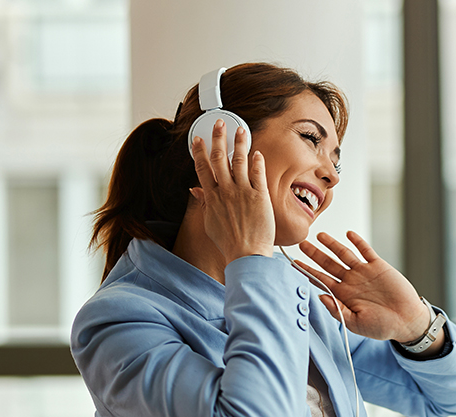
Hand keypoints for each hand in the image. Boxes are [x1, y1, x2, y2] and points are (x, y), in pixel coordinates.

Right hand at [189, 119, 274, 261]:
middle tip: (219, 124)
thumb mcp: (210, 222)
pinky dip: (257, 162)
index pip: (203, 168)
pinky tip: (257, 152)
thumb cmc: (229, 242)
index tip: (198, 139)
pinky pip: (258, 174)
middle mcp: (226, 191)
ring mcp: (243, 192)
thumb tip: (195, 190)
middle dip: (218, 138)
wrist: (246, 254)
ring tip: (241, 130)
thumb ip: (204, 203)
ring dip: (239, 143)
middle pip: (219, 159)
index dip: (200, 151)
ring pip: (239, 162)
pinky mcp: (260, 196)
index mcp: (212, 197)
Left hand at [296, 232, 433, 342]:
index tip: (294, 263)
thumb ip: (338, 311)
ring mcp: (364, 272)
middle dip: (314, 254)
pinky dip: (358, 242)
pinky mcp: (379, 266)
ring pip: (344, 254)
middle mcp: (351, 281)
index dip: (307, 271)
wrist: (407, 320)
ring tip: (320, 235)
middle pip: (328, 264)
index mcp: (343, 295)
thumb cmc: (382, 326)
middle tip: (302, 244)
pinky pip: (366, 251)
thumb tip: (320, 297)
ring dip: (333, 245)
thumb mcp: (356, 324)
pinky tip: (349, 234)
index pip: (320, 280)